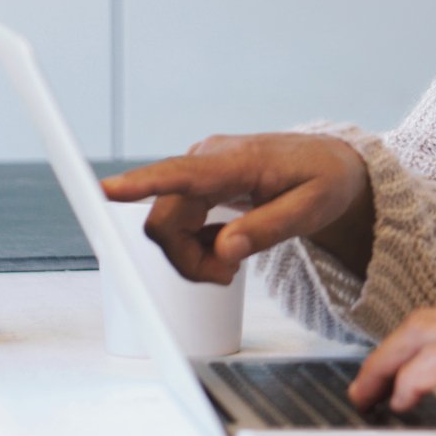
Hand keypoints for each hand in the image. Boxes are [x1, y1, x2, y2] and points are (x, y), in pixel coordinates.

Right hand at [99, 132, 372, 285]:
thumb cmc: (324, 180)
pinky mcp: (195, 185)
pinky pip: (175, 227)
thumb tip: (224, 251)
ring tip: (234, 262)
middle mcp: (206, 160)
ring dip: (192, 257)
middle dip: (188, 260)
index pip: (182, 175)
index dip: (141, 184)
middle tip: (229, 275)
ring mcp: (196, 172)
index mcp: (236, 161)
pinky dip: (194, 248)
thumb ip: (268, 229)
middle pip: (164, 223)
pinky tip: (226, 246)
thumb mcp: (312, 209)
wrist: (329, 164)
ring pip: (165, 230)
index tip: (106, 190)